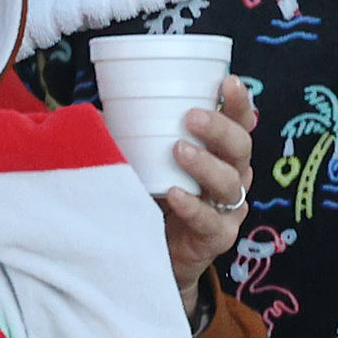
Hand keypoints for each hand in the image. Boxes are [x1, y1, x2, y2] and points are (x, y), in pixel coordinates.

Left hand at [158, 76, 260, 316]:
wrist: (155, 254)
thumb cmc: (155, 198)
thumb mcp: (147, 163)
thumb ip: (134, 137)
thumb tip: (96, 112)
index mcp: (222, 153)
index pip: (240, 123)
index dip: (238, 103)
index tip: (227, 82)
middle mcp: (233, 177)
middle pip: (240, 148)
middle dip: (219, 129)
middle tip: (191, 117)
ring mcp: (228, 209)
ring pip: (229, 183)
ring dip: (205, 164)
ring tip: (178, 150)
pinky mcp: (217, 238)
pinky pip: (210, 221)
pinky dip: (193, 207)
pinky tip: (175, 194)